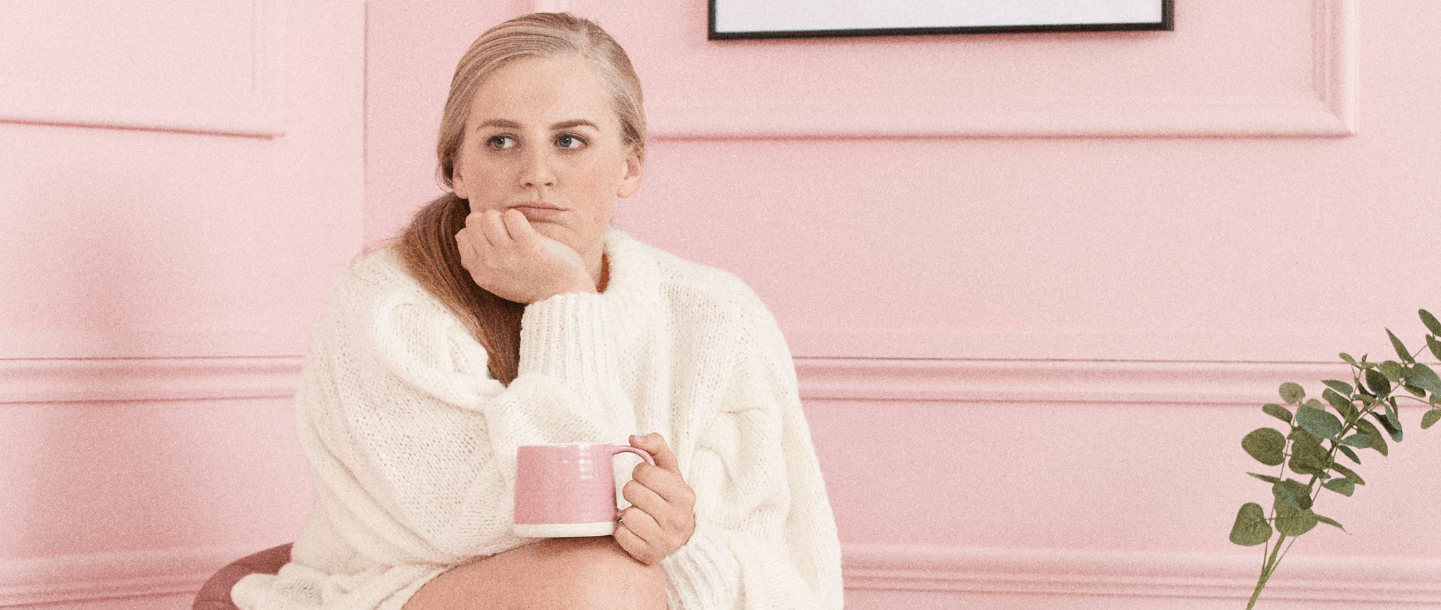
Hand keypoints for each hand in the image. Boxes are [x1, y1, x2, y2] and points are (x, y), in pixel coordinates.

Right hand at [455, 209, 594, 303]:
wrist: (561, 296)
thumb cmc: (531, 284)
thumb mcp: (495, 281)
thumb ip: (477, 263)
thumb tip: (461, 236)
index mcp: (479, 273)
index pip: (462, 236)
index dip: (478, 230)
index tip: (494, 237)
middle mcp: (489, 264)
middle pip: (474, 221)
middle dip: (489, 220)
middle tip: (506, 231)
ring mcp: (507, 254)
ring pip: (490, 216)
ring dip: (504, 217)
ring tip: (516, 230)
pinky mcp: (527, 244)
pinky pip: (512, 216)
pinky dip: (519, 218)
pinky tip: (527, 230)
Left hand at [616, 433, 695, 564]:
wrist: (681, 537)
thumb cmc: (669, 496)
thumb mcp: (669, 470)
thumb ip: (655, 446)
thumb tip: (633, 438)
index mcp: (684, 495)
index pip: (644, 472)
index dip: (640, 473)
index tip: (647, 480)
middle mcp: (677, 519)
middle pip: (632, 491)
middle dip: (632, 491)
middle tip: (641, 497)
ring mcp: (664, 540)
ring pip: (627, 516)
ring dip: (628, 513)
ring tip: (640, 514)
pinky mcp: (648, 554)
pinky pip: (621, 536)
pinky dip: (624, 531)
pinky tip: (636, 530)